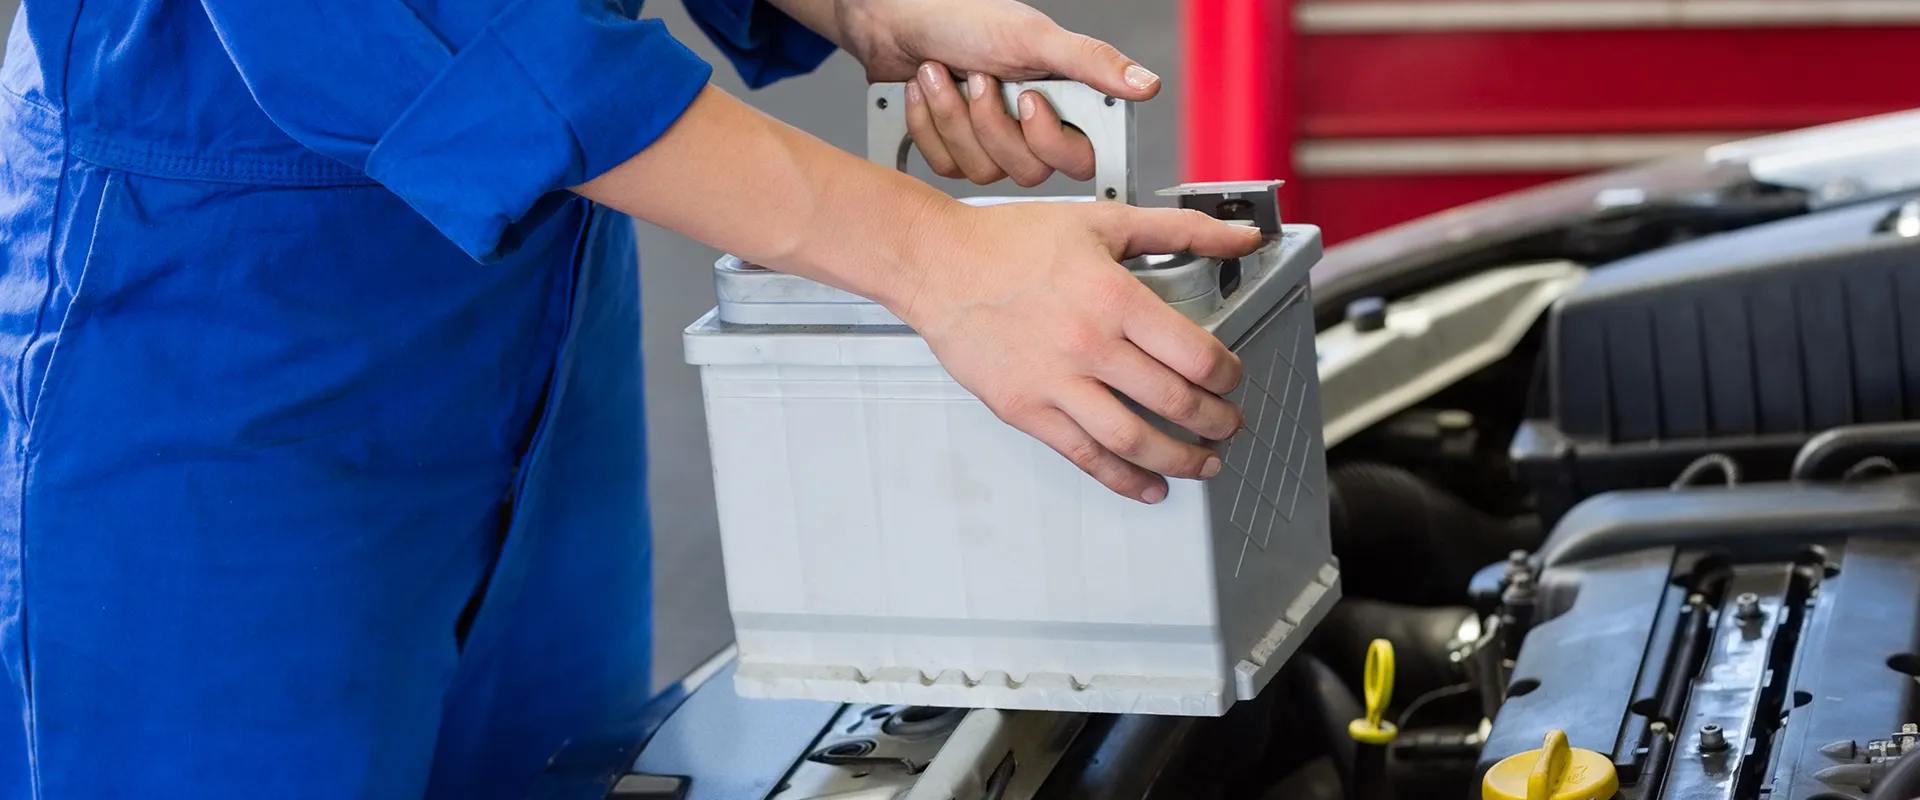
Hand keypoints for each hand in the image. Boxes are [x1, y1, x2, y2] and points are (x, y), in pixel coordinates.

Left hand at [832, 0, 1158, 185]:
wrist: (894, 21)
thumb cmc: (962, 17)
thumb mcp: (1032, 36)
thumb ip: (1091, 63)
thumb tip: (1147, 84)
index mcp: (1063, 101)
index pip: (1081, 160)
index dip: (1051, 140)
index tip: (1028, 100)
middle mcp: (1032, 129)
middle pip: (1030, 172)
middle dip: (991, 122)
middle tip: (976, 77)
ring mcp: (992, 145)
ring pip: (984, 173)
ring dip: (953, 118)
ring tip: (940, 73)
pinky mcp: (955, 153)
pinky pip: (947, 168)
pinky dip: (928, 125)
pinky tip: (923, 91)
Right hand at [896, 201, 1261, 502]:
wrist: (938, 263)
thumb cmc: (1010, 242)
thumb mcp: (1104, 222)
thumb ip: (1181, 229)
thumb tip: (1242, 236)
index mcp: (1113, 297)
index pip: (1195, 353)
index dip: (1227, 376)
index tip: (1231, 379)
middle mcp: (1087, 344)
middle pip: (1174, 401)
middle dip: (1216, 421)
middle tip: (1228, 424)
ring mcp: (1054, 382)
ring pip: (1134, 439)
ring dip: (1180, 460)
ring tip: (1202, 463)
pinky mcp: (1025, 409)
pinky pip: (1083, 455)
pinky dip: (1124, 479)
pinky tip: (1148, 486)